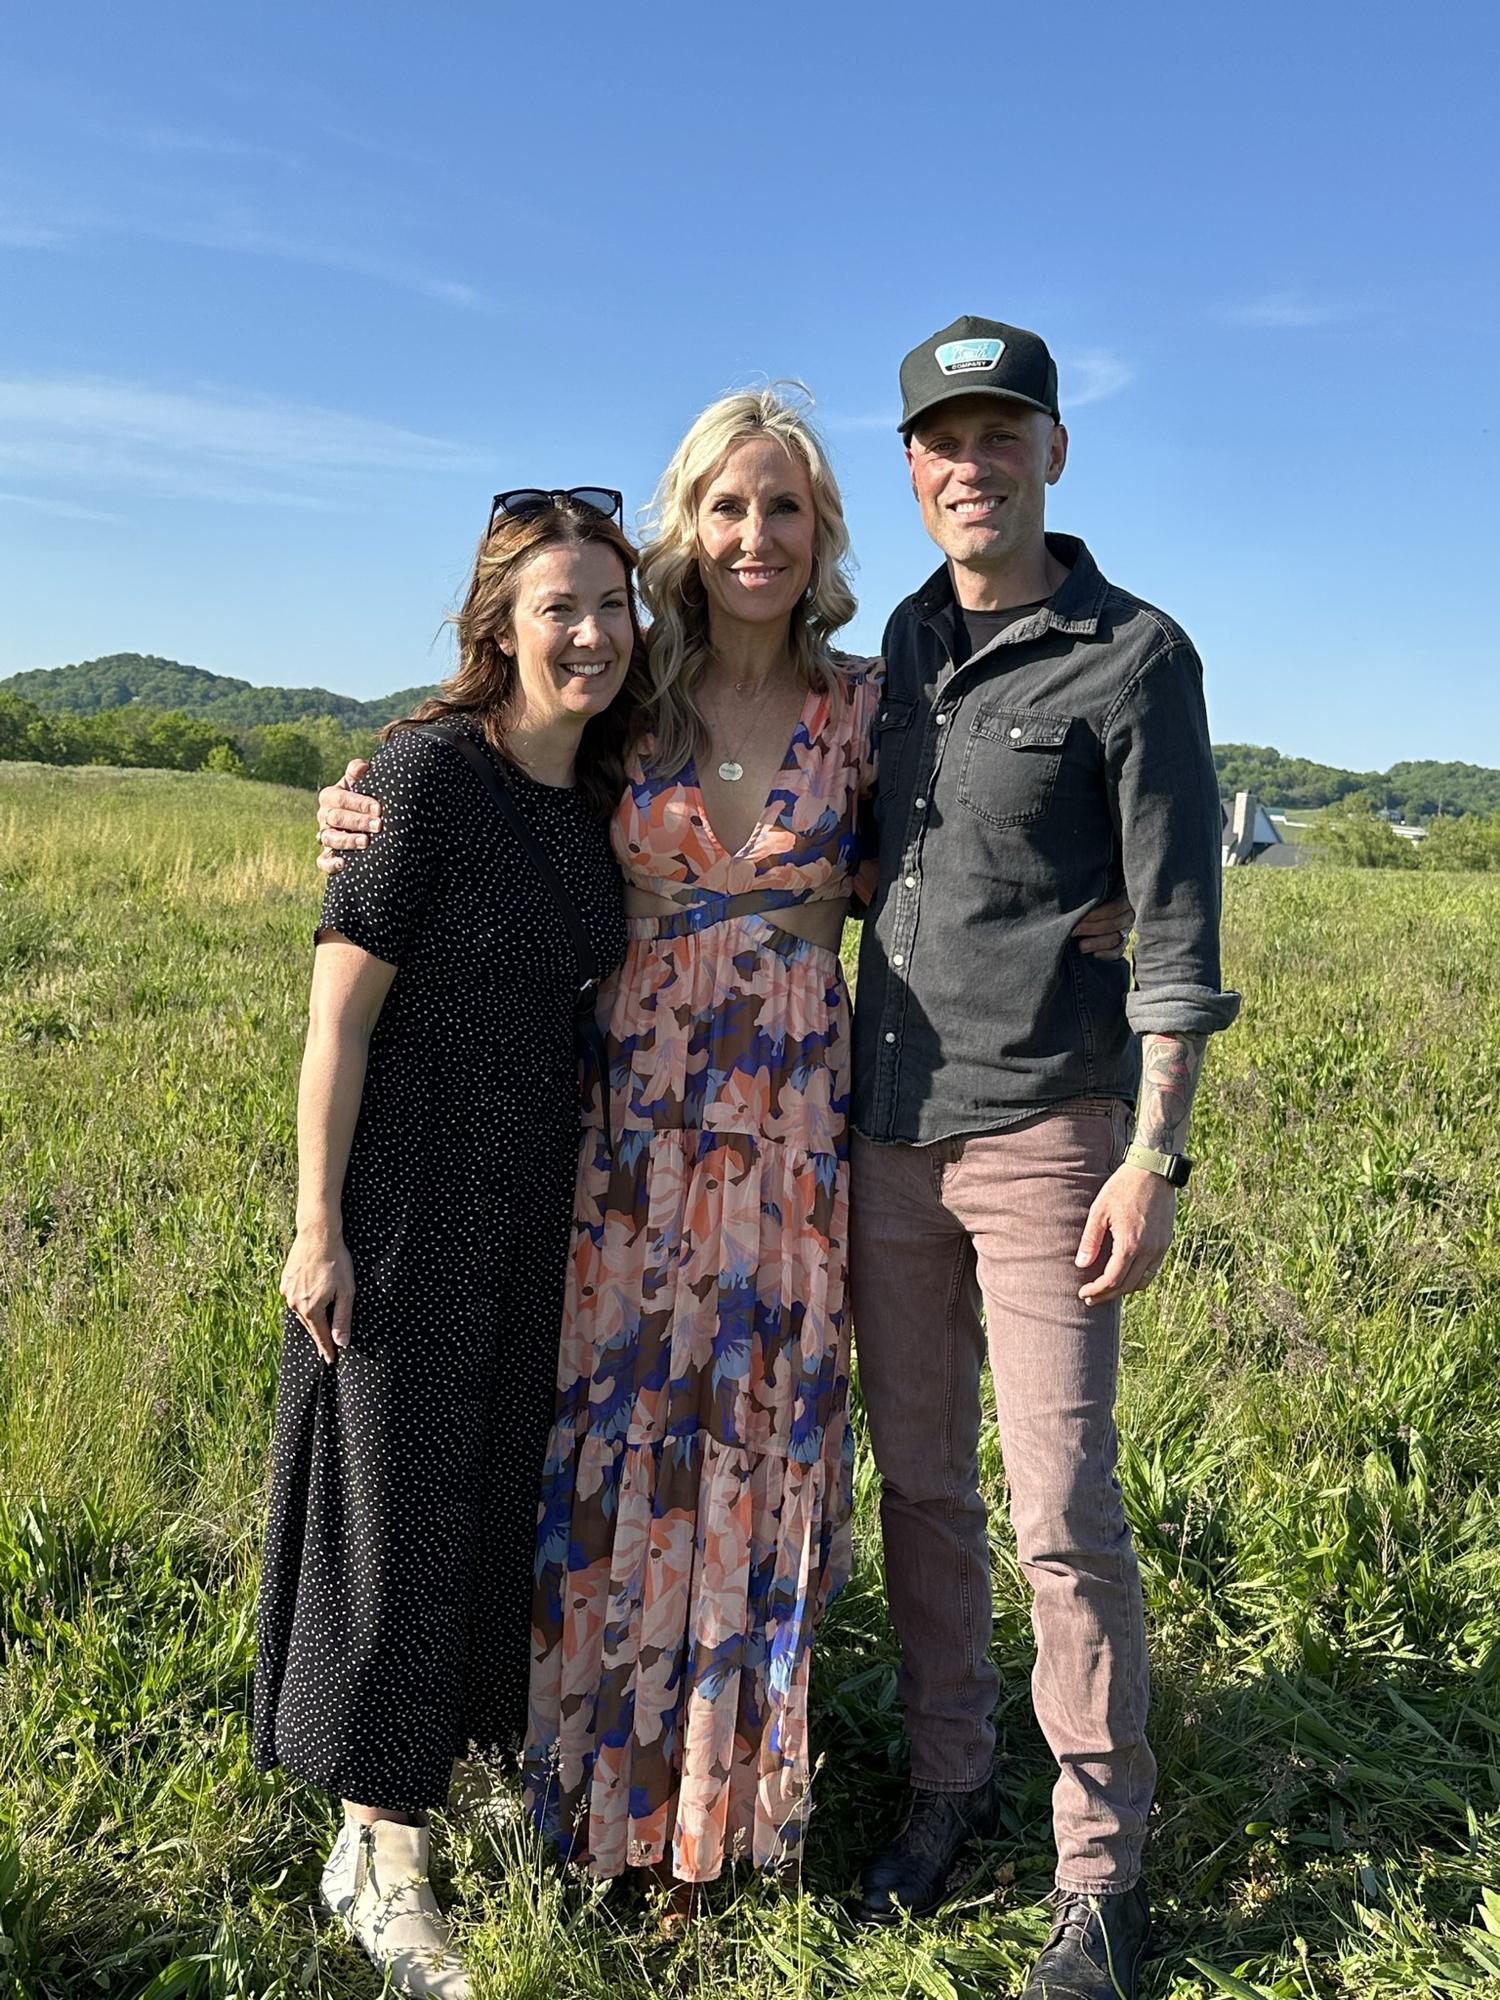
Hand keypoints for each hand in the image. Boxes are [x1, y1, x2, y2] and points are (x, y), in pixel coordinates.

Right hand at [280, 1226, 355, 1362]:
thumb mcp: (347, 1291)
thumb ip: (343, 1318)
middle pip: (309, 1325)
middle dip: (319, 1335)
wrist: (317, 1235)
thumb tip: (342, 1342)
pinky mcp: (285, 1281)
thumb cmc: (336, 1261)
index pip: (320, 1335)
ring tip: (318, 1326)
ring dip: (310, 1319)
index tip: (331, 1360)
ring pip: (300, 1312)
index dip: (327, 1348)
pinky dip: (303, 1304)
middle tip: (326, 1348)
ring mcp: (287, 1291)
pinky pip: (294, 1299)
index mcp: (310, 1308)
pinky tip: (309, 1302)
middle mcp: (294, 1303)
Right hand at [316, 758, 376, 874]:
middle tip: (379, 825)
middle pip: (336, 818)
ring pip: (329, 838)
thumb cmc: (365, 797)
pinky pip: (323, 862)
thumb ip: (358, 772)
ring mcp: (325, 836)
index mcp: (330, 797)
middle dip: (358, 821)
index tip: (378, 809)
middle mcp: (324, 816)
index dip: (359, 803)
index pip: (340, 798)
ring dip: (347, 840)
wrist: (367, 819)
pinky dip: (331, 864)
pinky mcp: (328, 855)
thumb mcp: (362, 783)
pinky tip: (344, 864)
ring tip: (366, 842)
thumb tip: (363, 767)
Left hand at [1071, 894, 1133, 959]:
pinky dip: (1108, 954)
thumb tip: (1075, 897)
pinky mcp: (1123, 943)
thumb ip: (1090, 898)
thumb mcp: (1092, 892)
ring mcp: (1126, 929)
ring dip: (1097, 943)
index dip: (1095, 914)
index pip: (1113, 908)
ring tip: (1081, 946)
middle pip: (1112, 924)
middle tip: (1072, 931)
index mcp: (1123, 898)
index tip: (1076, 916)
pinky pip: (1119, 951)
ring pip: (1116, 939)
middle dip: (1090, 928)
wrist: (1087, 908)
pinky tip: (1095, 954)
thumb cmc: (1087, 898)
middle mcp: (1128, 914)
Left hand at [1074, 1164, 1175, 1304]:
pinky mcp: (1166, 1242)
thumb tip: (1081, 1264)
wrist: (1153, 1170)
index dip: (1097, 1290)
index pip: (1112, 1280)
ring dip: (1124, 1289)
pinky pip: (1152, 1270)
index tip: (1083, 1293)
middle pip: (1127, 1285)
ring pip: (1142, 1281)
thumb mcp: (1099, 1210)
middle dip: (1107, 1294)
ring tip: (1107, 1290)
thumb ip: (1090, 1240)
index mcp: (1130, 1244)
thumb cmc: (1122, 1187)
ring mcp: (1160, 1247)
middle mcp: (1148, 1250)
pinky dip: (1138, 1279)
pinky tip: (1125, 1275)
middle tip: (1090, 1297)